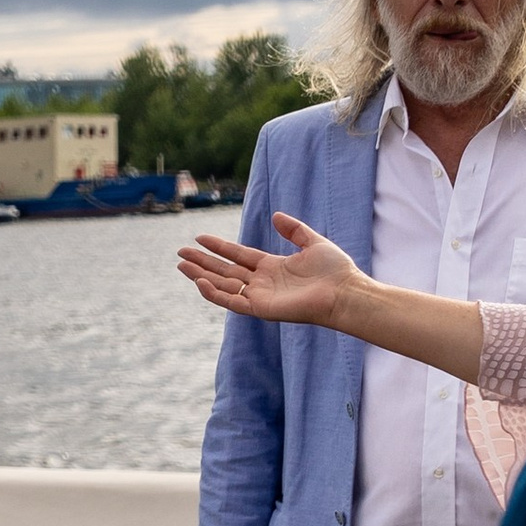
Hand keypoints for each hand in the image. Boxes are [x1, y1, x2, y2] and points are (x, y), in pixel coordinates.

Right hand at [176, 213, 361, 330]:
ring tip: (181, 265)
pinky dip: (214, 294)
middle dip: (202, 262)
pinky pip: (231, 302)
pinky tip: (200, 282)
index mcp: (272, 267)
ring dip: (201, 276)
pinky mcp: (261, 309)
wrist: (344, 292)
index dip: (218, 247)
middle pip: (224, 270)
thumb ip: (294, 229)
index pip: (237, 255)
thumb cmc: (335, 270)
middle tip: (180, 253)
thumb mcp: (313, 241)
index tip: (199, 238)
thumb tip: (276, 216)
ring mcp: (260, 296)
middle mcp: (262, 282)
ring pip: (223, 286)